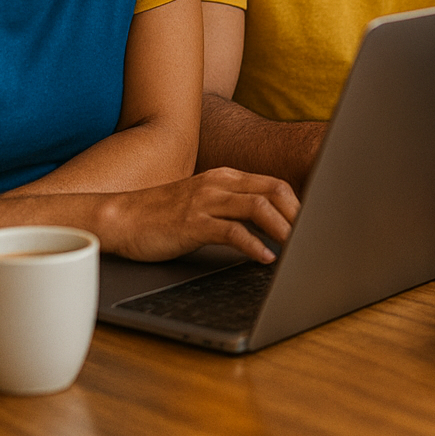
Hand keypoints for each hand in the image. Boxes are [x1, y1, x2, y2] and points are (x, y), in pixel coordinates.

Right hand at [96, 167, 299, 264]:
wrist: (120, 218)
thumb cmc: (163, 214)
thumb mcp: (204, 201)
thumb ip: (233, 205)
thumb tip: (269, 222)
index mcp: (226, 177)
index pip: (274, 183)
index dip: (299, 202)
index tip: (314, 223)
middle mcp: (219, 184)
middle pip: (274, 191)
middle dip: (299, 214)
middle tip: (312, 236)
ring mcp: (206, 201)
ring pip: (258, 208)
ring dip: (283, 229)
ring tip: (296, 247)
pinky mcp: (193, 223)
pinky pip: (232, 232)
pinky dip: (253, 245)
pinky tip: (264, 257)